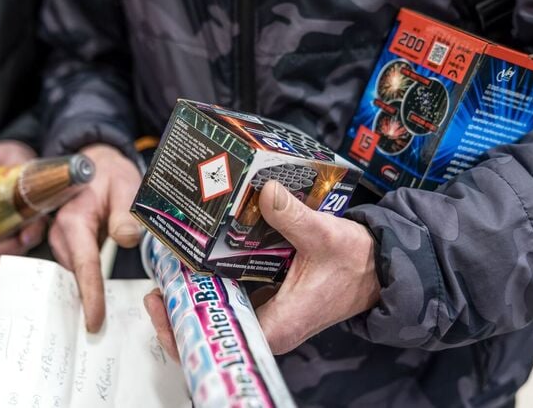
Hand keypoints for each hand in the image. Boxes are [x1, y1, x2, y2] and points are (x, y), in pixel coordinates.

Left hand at [0, 140, 46, 274]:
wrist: (14, 165)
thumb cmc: (13, 160)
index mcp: (33, 203)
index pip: (38, 221)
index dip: (32, 232)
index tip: (24, 238)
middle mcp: (26, 223)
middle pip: (19, 245)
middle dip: (0, 253)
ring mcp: (13, 233)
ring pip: (4, 255)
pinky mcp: (0, 238)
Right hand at [49, 143, 142, 331]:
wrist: (93, 164)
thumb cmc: (109, 174)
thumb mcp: (125, 185)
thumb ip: (126, 212)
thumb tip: (128, 239)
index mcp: (74, 220)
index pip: (85, 265)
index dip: (90, 295)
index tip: (94, 321)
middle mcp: (61, 234)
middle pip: (76, 275)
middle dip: (88, 301)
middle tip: (102, 328)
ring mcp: (61, 242)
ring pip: (76, 274)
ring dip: (88, 292)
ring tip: (101, 316)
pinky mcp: (67, 247)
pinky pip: (77, 269)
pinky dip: (87, 282)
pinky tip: (98, 297)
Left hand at [143, 180, 379, 356]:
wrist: (377, 267)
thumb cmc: (356, 262)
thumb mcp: (327, 235)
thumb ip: (295, 216)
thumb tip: (266, 192)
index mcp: (280, 324)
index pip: (224, 339)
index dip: (187, 330)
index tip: (162, 307)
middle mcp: (268, 325)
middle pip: (213, 330)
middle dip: (180, 312)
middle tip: (156, 286)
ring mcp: (266, 313)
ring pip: (219, 314)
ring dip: (193, 296)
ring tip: (167, 273)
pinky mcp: (266, 299)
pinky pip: (231, 297)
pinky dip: (212, 283)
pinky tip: (196, 263)